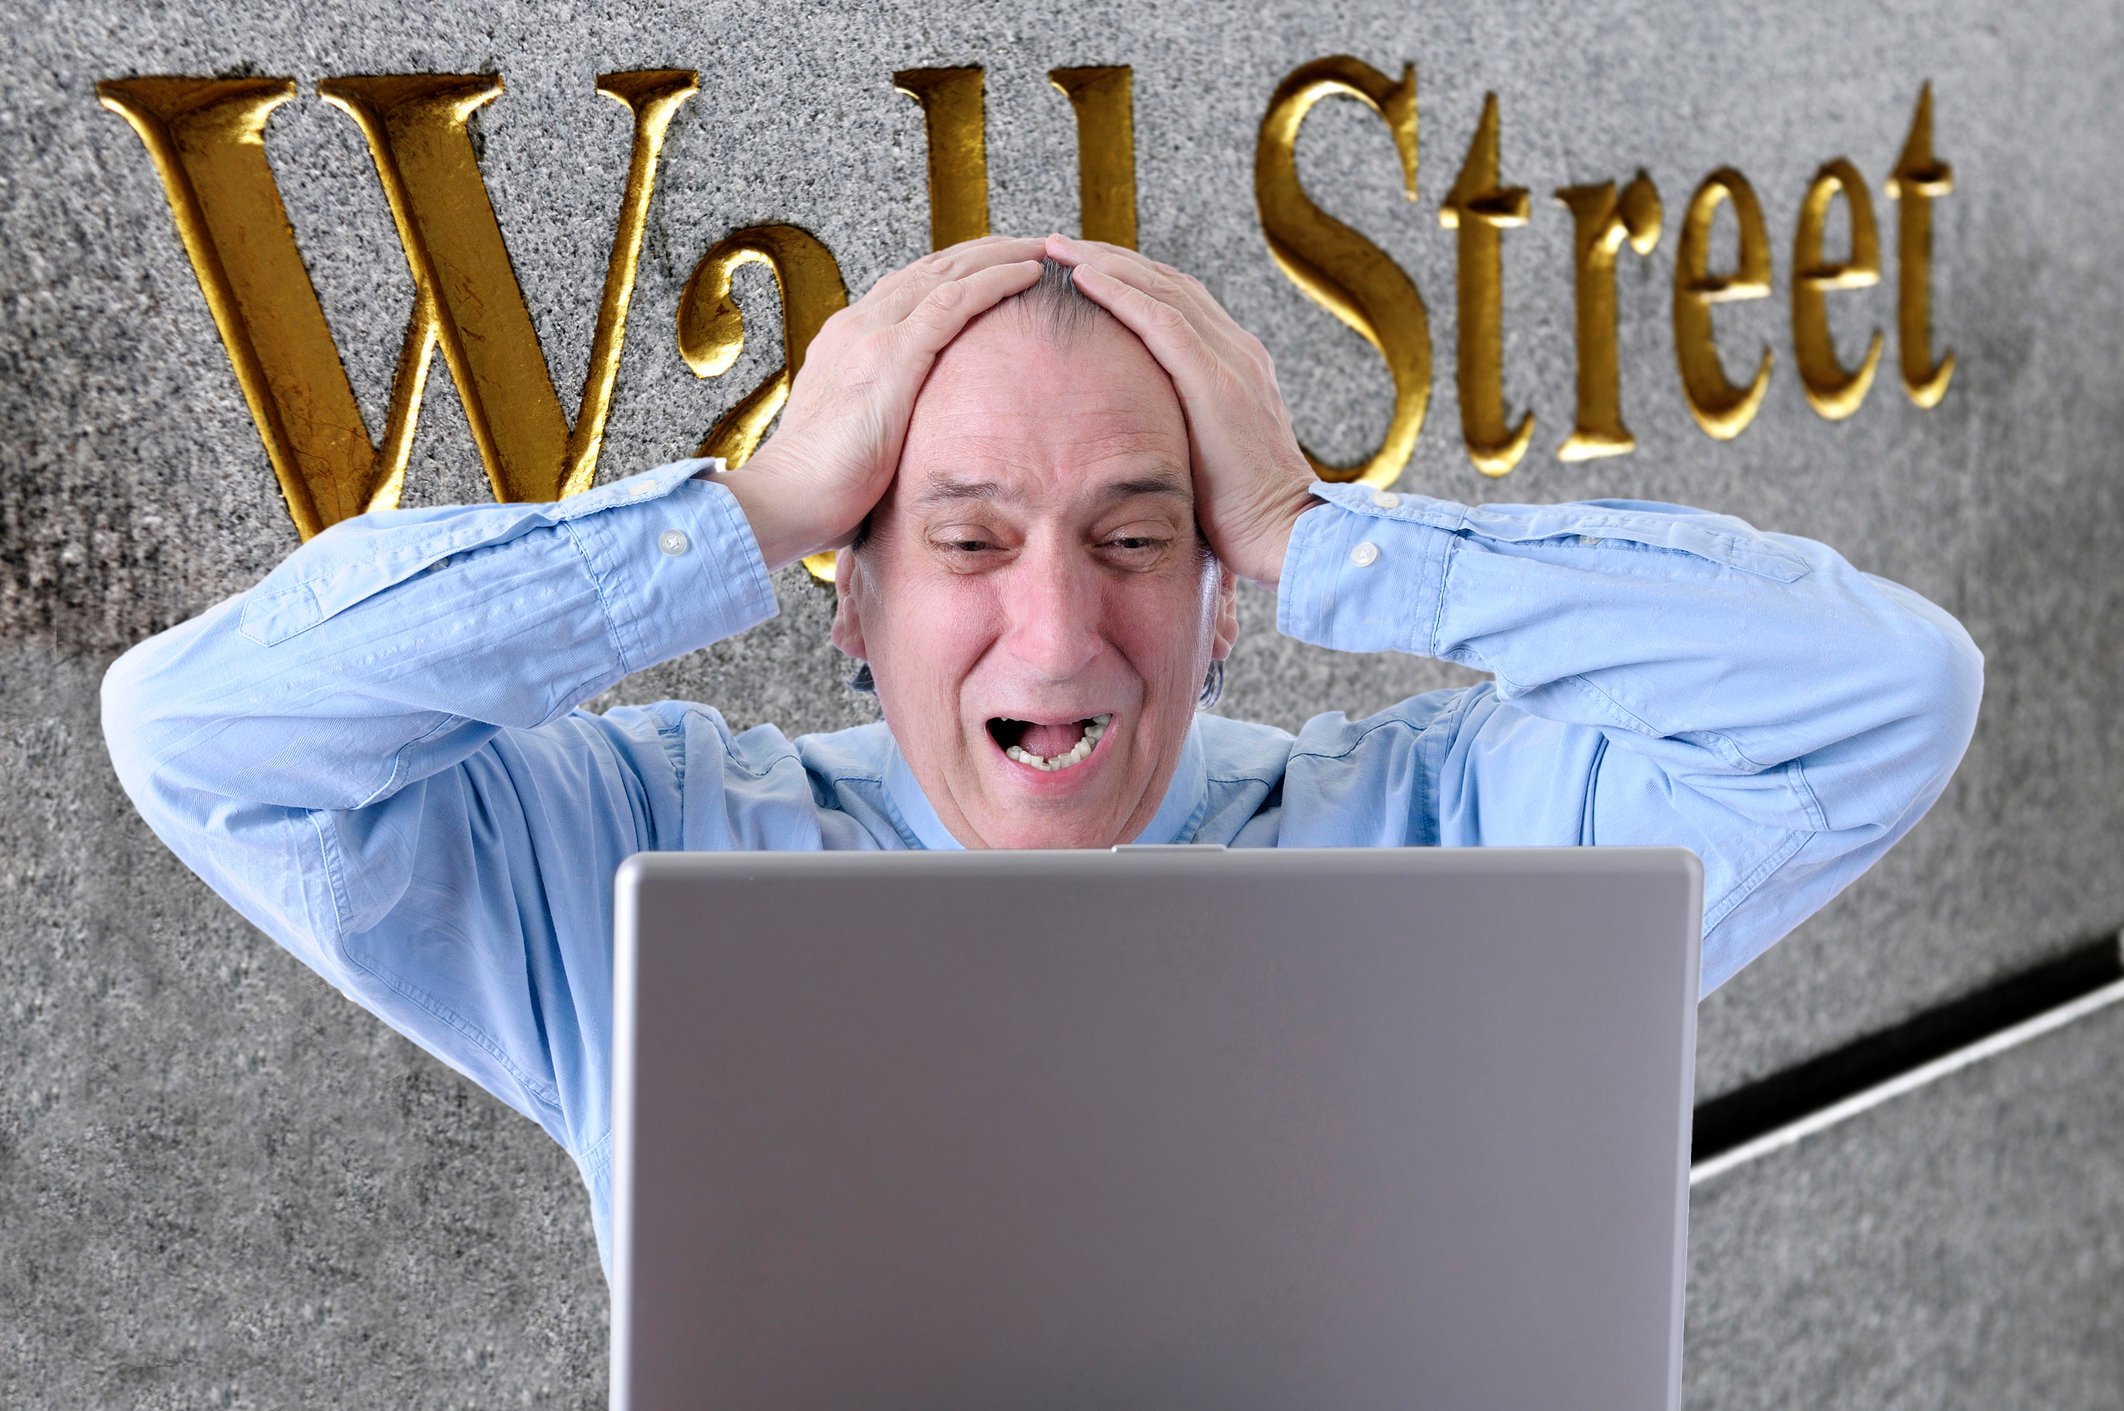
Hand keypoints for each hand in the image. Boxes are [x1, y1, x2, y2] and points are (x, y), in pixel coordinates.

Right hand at [718, 238, 1047, 571]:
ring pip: (948, 272)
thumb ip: (883, 420)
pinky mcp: (892, 353)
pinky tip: (1028, 273)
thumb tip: (910, 442)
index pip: (910, 288)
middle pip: (932, 268)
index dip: (956, 272)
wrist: (787, 496)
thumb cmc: (821, 486)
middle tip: (1030, 244)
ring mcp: (873, 333)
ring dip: (1000, 254)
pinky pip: (955, 301)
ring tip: (1043, 248)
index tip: (994, 268)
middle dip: (984, 251)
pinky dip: (995, 281)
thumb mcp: (857, 437)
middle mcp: (859, 324)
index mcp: (848, 340)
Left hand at [1042, 234, 1319, 587]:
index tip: (1082, 268)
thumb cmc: (1241, 514)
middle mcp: (1238, 351)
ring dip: (1105, 263)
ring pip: (1161, 289)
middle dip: (1112, 259)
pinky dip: (1119, 292)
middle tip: (1059, 243)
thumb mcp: (1203, 456)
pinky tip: (1081, 277)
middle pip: (1167, 283)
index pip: (1177, 302)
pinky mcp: (1217, 381)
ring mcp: (1231, 361)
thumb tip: (1129, 435)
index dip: (1129, 279)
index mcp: (1236, 365)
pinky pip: (1161, 320)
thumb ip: (1177, 429)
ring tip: (1058, 247)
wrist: (1287, 534)